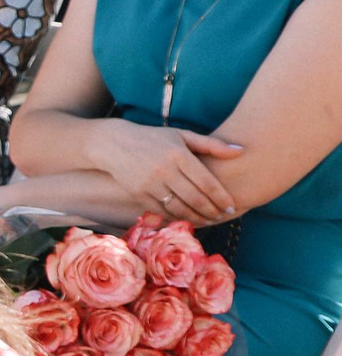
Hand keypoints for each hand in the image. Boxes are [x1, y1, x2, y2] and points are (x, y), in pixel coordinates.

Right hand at [88, 117, 245, 223]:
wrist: (114, 144)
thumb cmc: (153, 138)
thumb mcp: (182, 136)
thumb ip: (212, 144)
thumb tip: (241, 150)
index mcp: (178, 154)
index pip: (206, 182)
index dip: (221, 197)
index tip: (231, 205)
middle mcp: (164, 170)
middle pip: (194, 198)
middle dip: (211, 210)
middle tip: (223, 216)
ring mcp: (149, 183)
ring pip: (178, 207)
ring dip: (196, 217)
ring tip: (208, 220)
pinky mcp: (137, 194)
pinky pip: (161, 210)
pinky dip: (176, 216)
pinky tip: (187, 218)